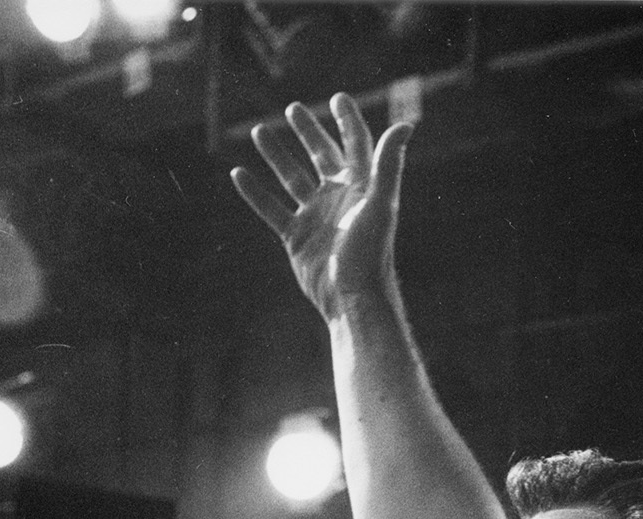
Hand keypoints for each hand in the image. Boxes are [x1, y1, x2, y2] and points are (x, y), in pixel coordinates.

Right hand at [231, 93, 413, 321]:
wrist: (351, 298)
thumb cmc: (371, 253)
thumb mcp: (380, 204)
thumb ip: (388, 164)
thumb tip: (404, 125)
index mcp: (361, 187)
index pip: (355, 145)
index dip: (348, 120)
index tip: (338, 97)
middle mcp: (338, 198)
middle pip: (322, 156)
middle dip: (309, 132)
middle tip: (293, 109)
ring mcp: (316, 217)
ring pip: (292, 178)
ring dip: (276, 154)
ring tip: (259, 131)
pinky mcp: (296, 237)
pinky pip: (272, 209)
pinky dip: (255, 193)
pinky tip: (238, 174)